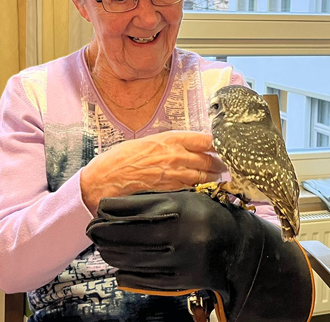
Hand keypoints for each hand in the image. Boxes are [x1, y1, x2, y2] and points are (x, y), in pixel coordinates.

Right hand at [79, 131, 225, 212]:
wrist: (104, 180)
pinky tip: (205, 191)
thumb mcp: (146, 142)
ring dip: (214, 177)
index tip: (224, 146)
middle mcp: (175, 155)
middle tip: (225, 166)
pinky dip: (202, 189)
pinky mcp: (171, 190)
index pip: (204, 139)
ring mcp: (174, 174)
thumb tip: (185, 148)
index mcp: (169, 139)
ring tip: (218, 179)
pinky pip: (193, 189)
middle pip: (209, 159)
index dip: (217, 144)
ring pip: (204, 175)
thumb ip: (167, 145)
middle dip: (220, 163)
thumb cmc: (120, 159)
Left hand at [86, 191, 313, 321]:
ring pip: (128, 258)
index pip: (129, 208)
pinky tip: (120, 267)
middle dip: (102, 232)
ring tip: (103, 249)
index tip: (99, 210)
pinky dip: (125, 273)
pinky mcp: (178, 280)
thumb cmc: (206, 216)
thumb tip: (113, 208)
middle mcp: (175, 233)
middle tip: (92, 231)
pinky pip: (140, 278)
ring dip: (110, 253)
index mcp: (176, 207)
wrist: (238, 247)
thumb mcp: (184, 198)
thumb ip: (153, 201)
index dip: (108, 209)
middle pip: (123, 234)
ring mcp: (177, 259)